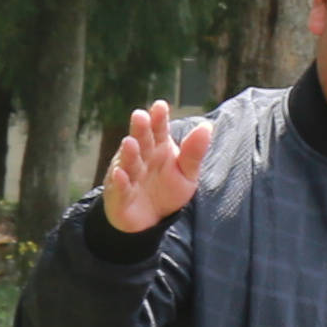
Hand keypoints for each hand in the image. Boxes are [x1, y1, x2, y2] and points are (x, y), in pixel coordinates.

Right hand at [100, 100, 213, 234]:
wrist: (151, 220)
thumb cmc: (168, 190)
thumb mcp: (187, 173)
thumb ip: (194, 152)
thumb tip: (207, 126)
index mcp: (158, 147)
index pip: (158, 129)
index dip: (159, 118)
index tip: (160, 106)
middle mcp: (140, 157)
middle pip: (141, 141)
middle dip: (140, 129)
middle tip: (140, 116)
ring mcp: (127, 175)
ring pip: (128, 162)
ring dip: (128, 153)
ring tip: (130, 142)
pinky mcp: (119, 195)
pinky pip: (120, 188)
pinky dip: (120, 182)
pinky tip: (120, 174)